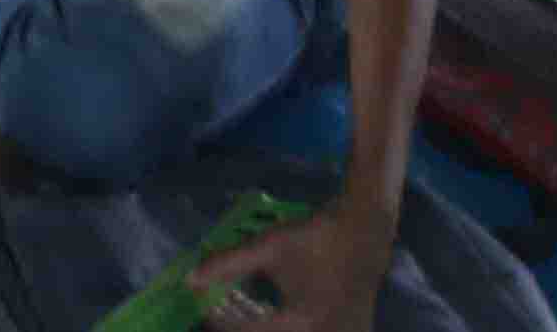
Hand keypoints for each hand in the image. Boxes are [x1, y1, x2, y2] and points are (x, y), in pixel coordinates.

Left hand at [193, 189, 395, 331]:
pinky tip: (269, 313)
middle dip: (239, 325)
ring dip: (259, 327)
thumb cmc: (316, 238)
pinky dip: (281, 327)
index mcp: (301, 323)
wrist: (365, 233)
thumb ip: (228, 264)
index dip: (220, 322)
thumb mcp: (269, 247)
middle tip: (221, 310)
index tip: (204, 307)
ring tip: (241, 309)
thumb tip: (190, 280)